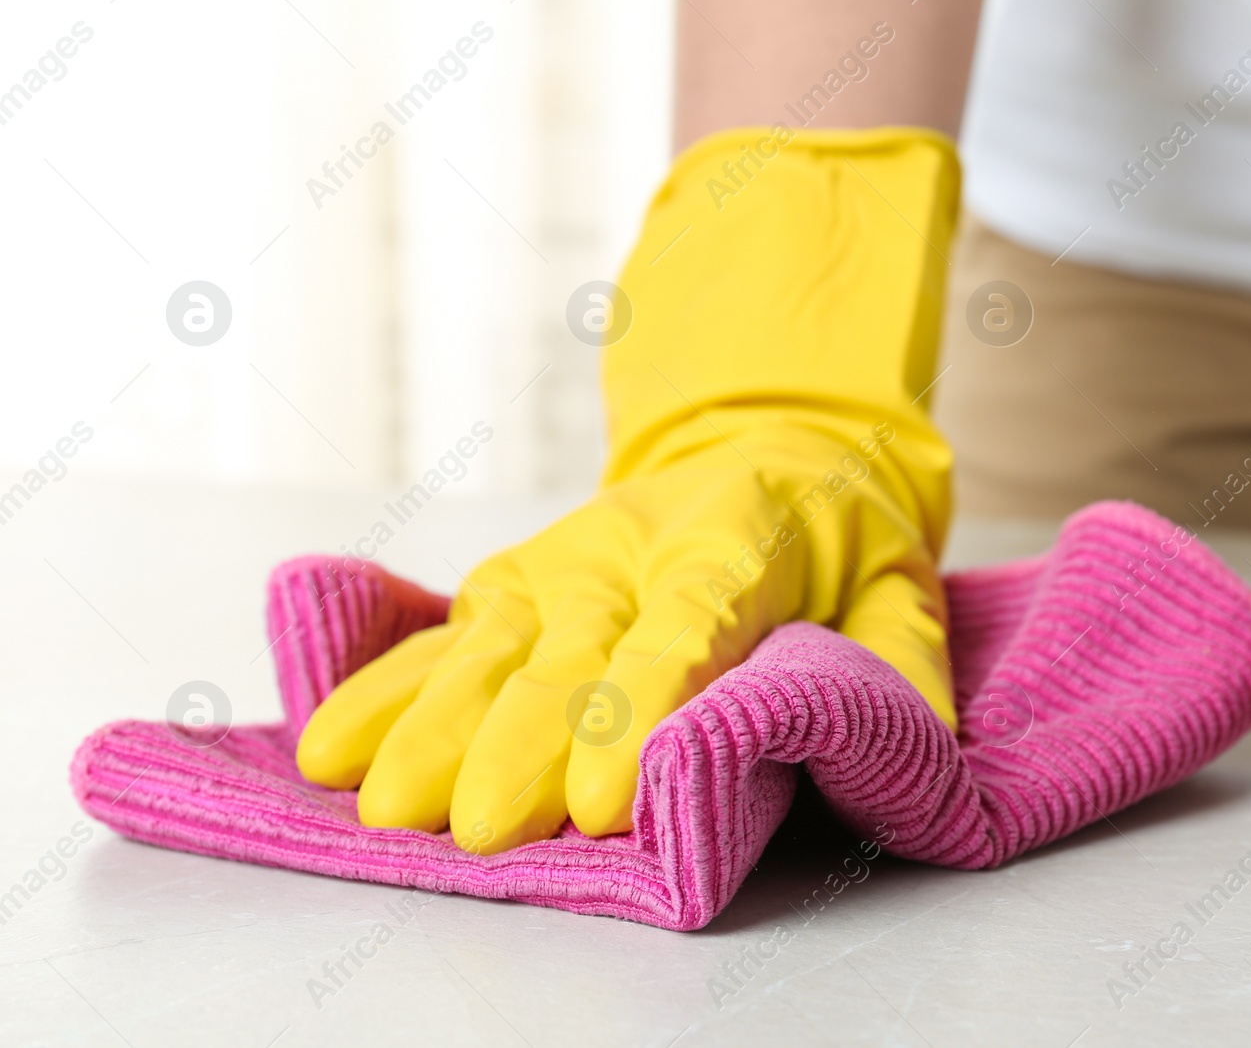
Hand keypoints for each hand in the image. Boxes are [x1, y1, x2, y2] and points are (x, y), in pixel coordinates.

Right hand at [296, 126, 961, 852]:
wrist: (766, 439)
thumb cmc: (834, 531)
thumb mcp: (898, 582)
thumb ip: (899, 663)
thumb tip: (895, 746)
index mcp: (733, 546)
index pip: (681, 636)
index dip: (636, 716)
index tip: (600, 803)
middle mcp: (630, 551)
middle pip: (568, 655)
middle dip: (518, 746)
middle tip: (479, 830)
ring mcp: (560, 563)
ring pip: (488, 645)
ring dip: (432, 725)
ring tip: (384, 803)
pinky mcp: (516, 578)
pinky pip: (444, 632)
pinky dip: (387, 686)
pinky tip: (332, 744)